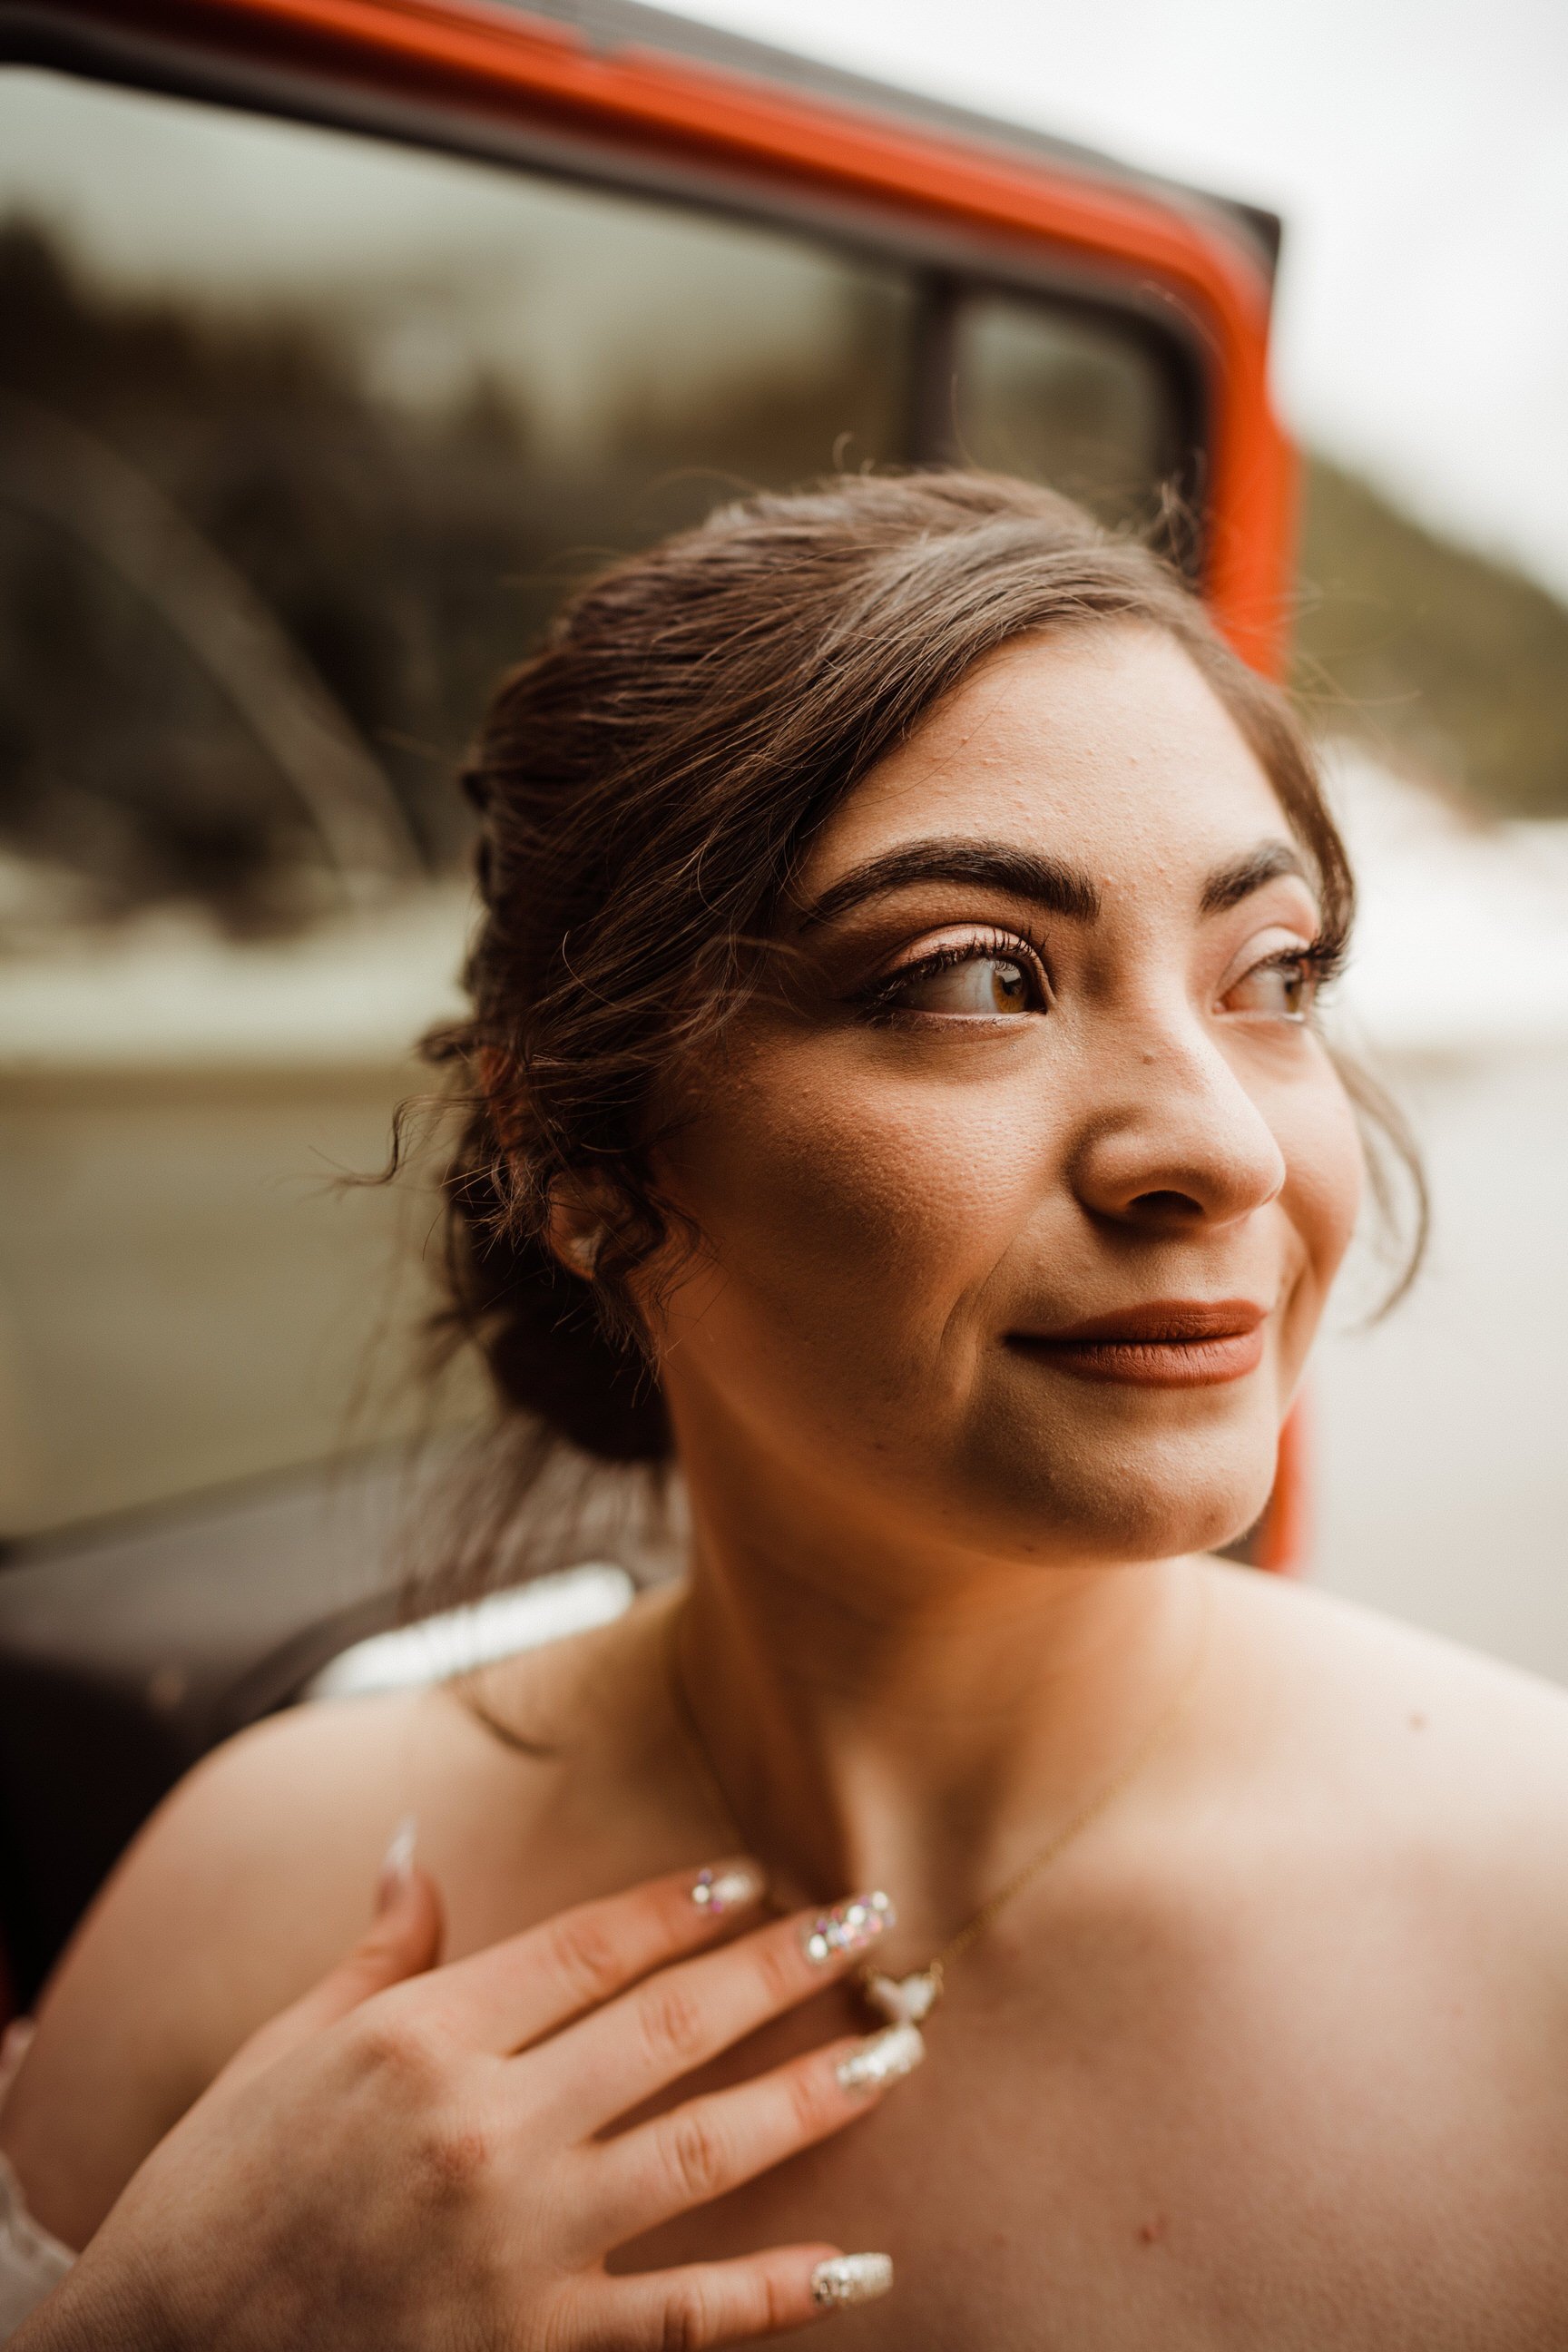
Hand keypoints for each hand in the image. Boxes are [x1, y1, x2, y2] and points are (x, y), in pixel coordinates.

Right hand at [15, 1846, 907, 2349]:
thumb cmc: (213, 2198)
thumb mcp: (281, 2052)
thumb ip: (375, 1953)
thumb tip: (409, 1845)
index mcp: (420, 2037)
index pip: (588, 1948)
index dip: (680, 1906)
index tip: (755, 1877)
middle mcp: (483, 2128)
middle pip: (668, 2028)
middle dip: (784, 1970)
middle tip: (874, 1924)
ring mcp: (518, 2245)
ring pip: (701, 2152)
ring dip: (811, 2099)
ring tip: (894, 2054)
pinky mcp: (533, 2350)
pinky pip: (681, 2317)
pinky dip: (777, 2293)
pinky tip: (860, 2262)